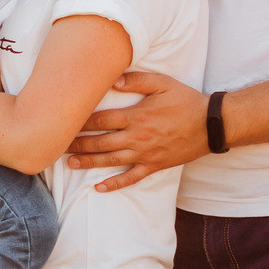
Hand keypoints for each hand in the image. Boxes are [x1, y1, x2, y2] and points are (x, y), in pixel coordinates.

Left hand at [63, 70, 207, 192]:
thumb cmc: (186, 101)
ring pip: (110, 160)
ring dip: (89, 162)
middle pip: (100, 142)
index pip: (101, 120)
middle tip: (58, 145)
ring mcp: (145, 154)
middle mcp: (137, 137)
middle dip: (78, 143)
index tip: (63, 121)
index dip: (80, 121)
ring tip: (70, 163)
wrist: (210, 125)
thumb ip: (137, 80)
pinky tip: (99, 188)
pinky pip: (131, 178)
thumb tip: (112, 80)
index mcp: (136, 116)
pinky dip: (115, 184)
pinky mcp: (154, 166)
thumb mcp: (163, 83)